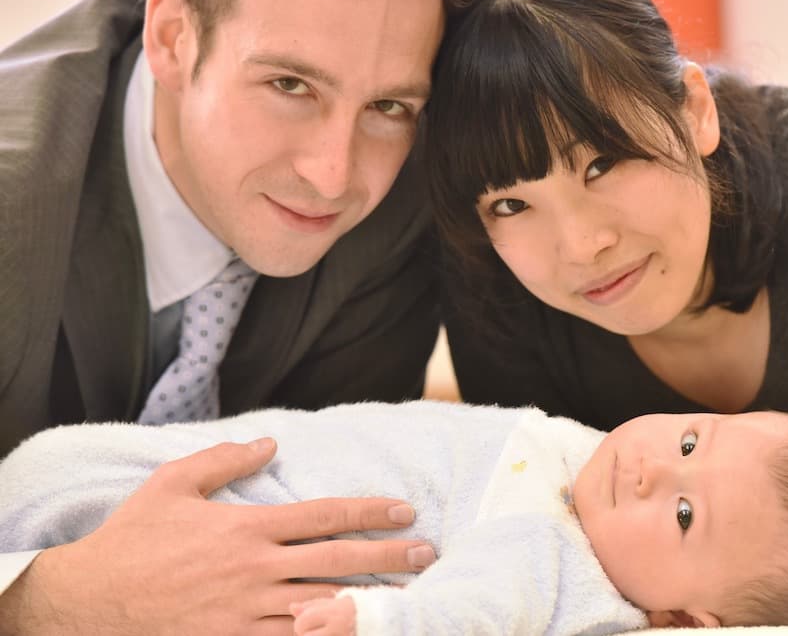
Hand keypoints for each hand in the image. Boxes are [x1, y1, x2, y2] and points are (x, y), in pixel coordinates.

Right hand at [0, 439, 434, 635]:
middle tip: (426, 554)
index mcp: (246, 528)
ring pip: (323, 605)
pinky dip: (324, 633)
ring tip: (409, 599)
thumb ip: (224, 459)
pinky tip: (352, 629)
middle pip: (336, 561)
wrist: (90, 602)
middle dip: (387, 557)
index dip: (368, 512)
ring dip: (369, 601)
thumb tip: (269, 441)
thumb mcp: (172, 483)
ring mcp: (247, 610)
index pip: (323, 516)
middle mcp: (255, 569)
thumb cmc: (133, 538)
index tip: (404, 510)